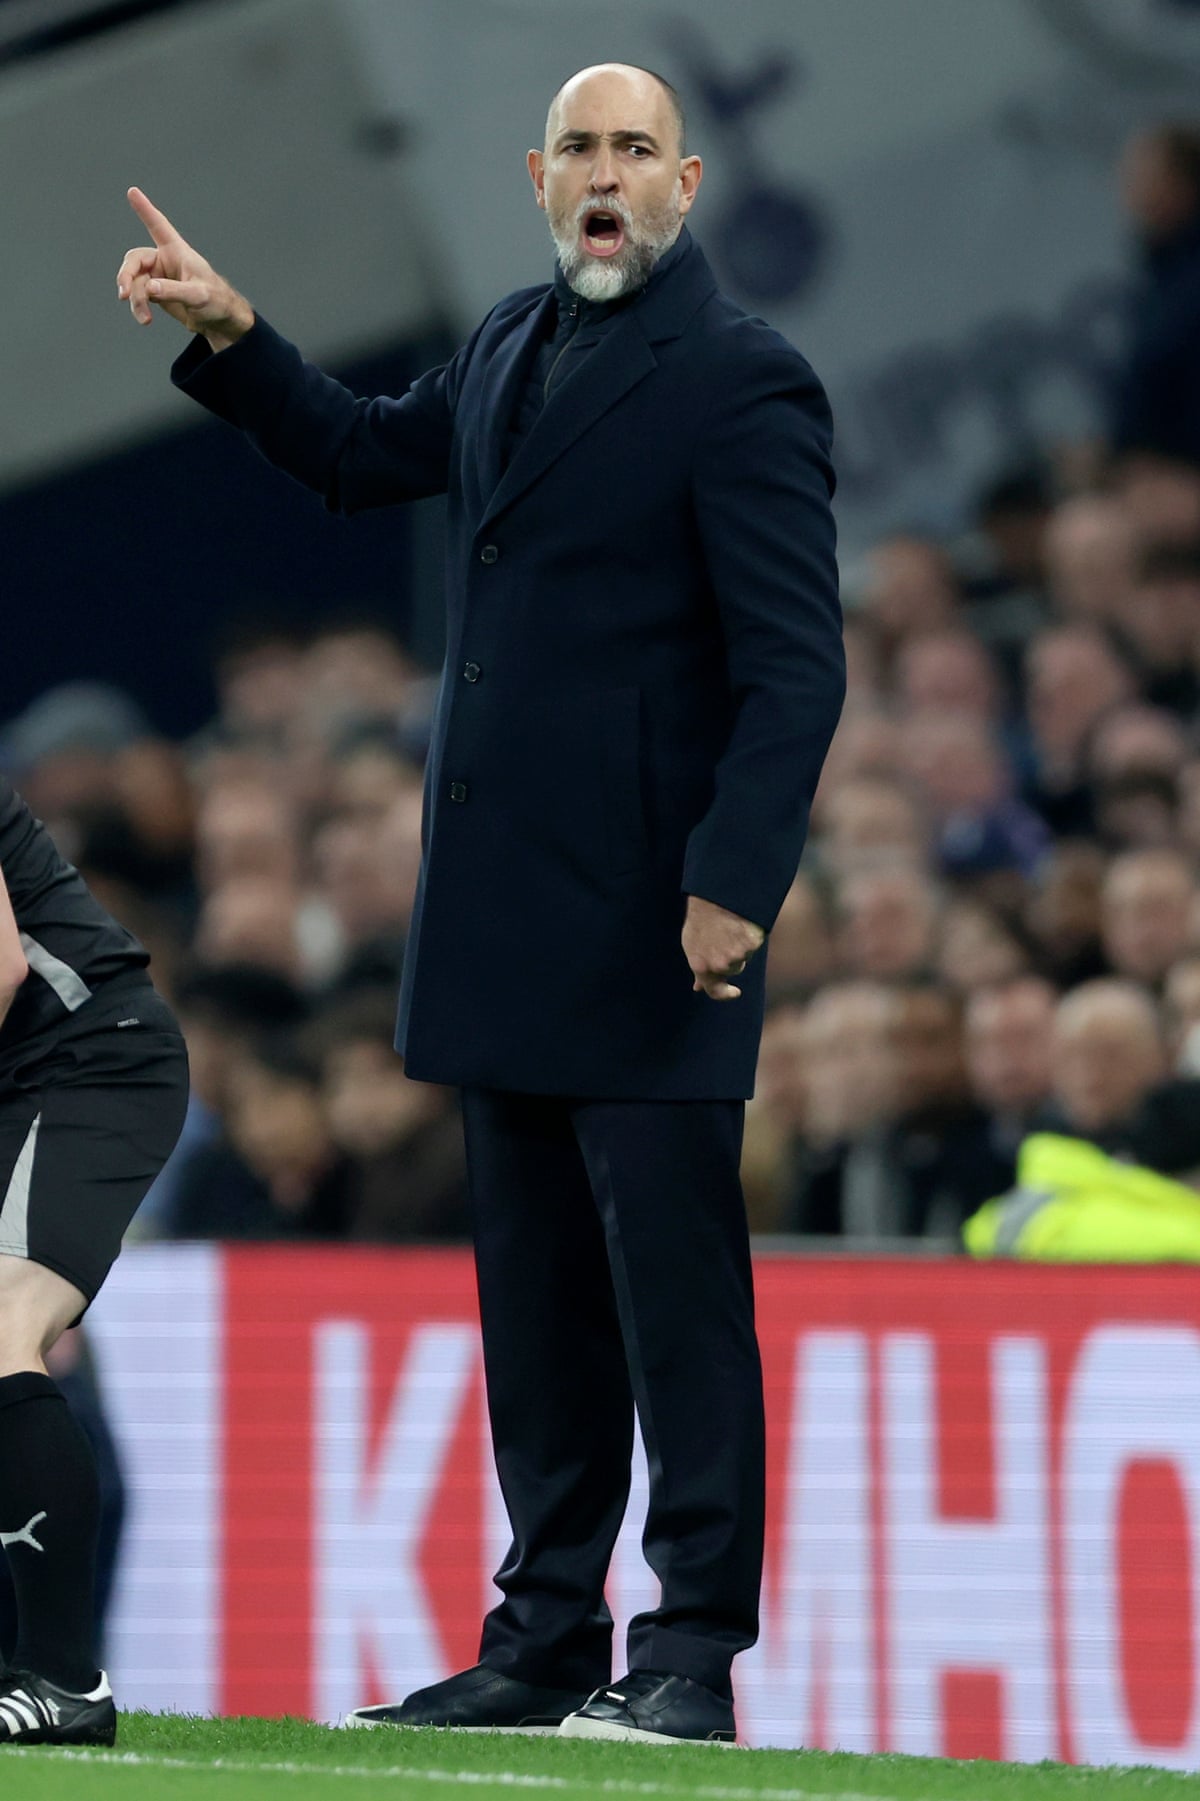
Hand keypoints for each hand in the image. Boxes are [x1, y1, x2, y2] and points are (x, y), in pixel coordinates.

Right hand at [116, 187, 254, 349]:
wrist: (219, 321)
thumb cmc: (216, 301)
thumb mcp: (197, 296)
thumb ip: (173, 291)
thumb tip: (149, 288)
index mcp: (177, 251)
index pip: (158, 226)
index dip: (145, 209)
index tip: (132, 191)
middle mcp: (164, 260)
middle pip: (135, 261)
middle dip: (127, 276)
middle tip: (124, 294)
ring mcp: (158, 276)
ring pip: (135, 282)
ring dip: (136, 300)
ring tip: (145, 319)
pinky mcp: (155, 292)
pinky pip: (139, 296)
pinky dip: (139, 307)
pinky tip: (145, 319)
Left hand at [682, 895, 764, 1001]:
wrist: (715, 896)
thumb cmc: (701, 918)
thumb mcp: (692, 944)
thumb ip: (698, 968)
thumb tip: (699, 987)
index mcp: (701, 967)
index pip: (715, 990)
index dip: (725, 994)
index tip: (735, 992)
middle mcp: (720, 965)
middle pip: (734, 969)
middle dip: (731, 956)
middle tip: (724, 935)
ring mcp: (737, 955)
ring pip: (745, 956)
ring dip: (740, 944)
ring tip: (729, 926)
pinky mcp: (752, 943)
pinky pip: (754, 944)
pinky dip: (750, 935)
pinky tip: (740, 923)